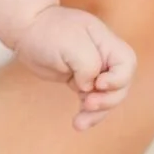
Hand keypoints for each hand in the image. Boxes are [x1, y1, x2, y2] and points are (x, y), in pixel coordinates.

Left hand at [11, 5, 136, 129]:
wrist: (26, 30)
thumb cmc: (48, 32)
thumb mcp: (71, 44)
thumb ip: (88, 65)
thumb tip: (89, 86)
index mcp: (107, 42)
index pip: (127, 63)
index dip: (118, 79)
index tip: (98, 83)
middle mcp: (104, 57)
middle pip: (120, 85)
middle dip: (108, 100)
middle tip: (88, 104)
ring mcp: (93, 71)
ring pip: (106, 98)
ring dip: (96, 113)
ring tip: (79, 124)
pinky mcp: (80, 82)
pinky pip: (91, 101)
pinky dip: (86, 113)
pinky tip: (77, 123)